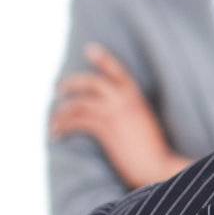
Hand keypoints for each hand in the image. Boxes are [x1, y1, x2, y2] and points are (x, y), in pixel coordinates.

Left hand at [50, 43, 190, 188]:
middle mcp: (124, 101)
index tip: (90, 49)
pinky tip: (57, 133)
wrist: (158, 165)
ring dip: (62, 111)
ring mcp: (114, 114)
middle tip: (59, 89)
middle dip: (72, 83)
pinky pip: (76, 122)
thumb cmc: (154, 149)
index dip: (103, 58)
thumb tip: (112, 110)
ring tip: (54, 120)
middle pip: (91, 82)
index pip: (118, 70)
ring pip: (79, 103)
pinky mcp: (105, 130)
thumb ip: (130, 110)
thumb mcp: (144, 121)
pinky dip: (62, 127)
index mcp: (136, 97)